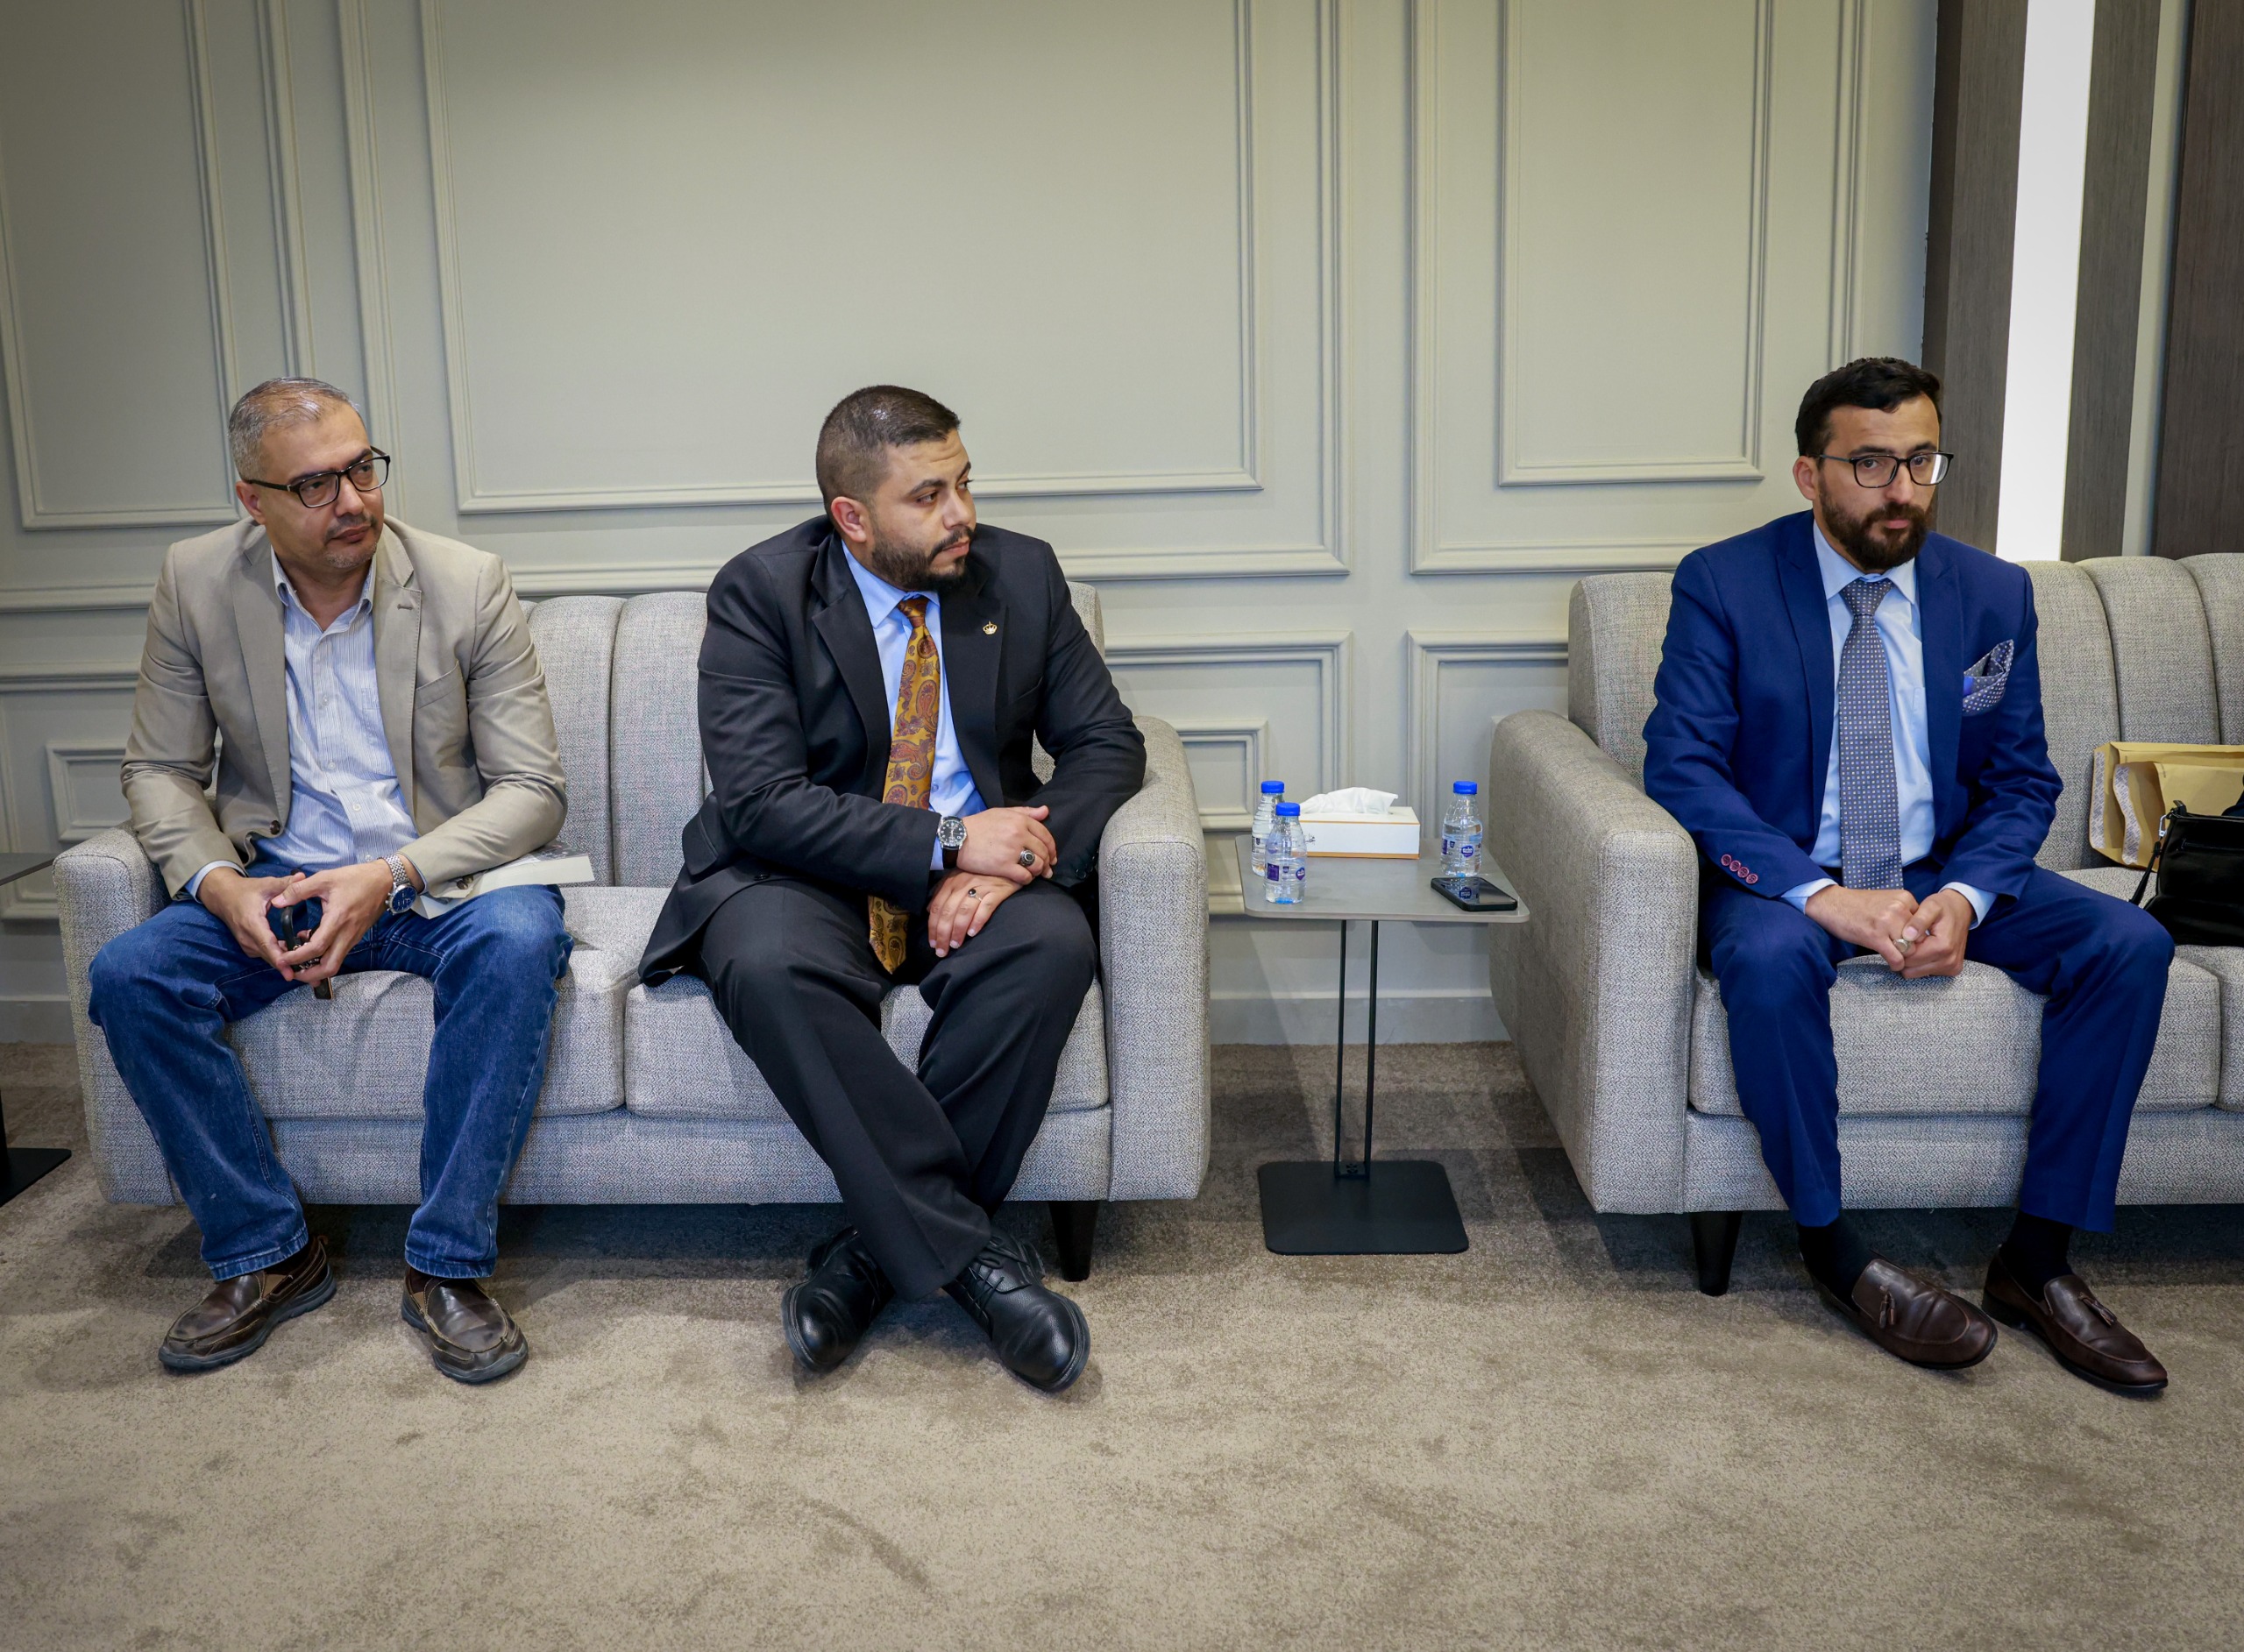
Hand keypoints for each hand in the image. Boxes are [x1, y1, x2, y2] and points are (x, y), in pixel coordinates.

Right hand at [197, 867, 308, 979]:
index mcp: (252, 923)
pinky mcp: (249, 947)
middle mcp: (247, 938)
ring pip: (268, 957)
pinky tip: (296, 957)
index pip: (267, 944)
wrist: (223, 897)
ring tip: (308, 968)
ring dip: (285, 963)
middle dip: (288, 966)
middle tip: (311, 975)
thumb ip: (286, 883)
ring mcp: (247, 944)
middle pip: (270, 956)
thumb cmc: (246, 891)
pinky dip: (279, 958)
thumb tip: (303, 876)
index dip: (279, 958)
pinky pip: (265, 955)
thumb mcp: (267, 884)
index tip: (290, 970)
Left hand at [269, 860, 409, 986]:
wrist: (386, 880)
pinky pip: (339, 954)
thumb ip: (298, 890)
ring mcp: (352, 938)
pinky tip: (311, 944)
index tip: (282, 958)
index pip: (316, 948)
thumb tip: (277, 901)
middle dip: (309, 975)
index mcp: (337, 920)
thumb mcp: (324, 878)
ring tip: (298, 960)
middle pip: (329, 967)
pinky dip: (323, 957)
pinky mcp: (355, 937)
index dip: (297, 957)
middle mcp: (346, 934)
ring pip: (335, 963)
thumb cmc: (357, 878)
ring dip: (316, 968)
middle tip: (291, 970)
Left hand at [926, 871, 1016, 956]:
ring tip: (956, 945)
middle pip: (949, 912)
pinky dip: (978, 921)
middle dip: (943, 934)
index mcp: (951, 882)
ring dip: (958, 930)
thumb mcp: (958, 878)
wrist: (1006, 864)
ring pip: (964, 911)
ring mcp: (980, 886)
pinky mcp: (997, 891)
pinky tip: (973, 933)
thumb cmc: (981, 874)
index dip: (933, 927)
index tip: (932, 943)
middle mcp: (963, 883)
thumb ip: (943, 892)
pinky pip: (985, 907)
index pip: (938, 907)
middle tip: (942, 951)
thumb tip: (929, 910)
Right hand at [957, 805, 1057, 885]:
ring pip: (1037, 864)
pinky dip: (1027, 880)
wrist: (957, 838)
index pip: (1045, 835)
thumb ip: (1026, 812)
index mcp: (1020, 820)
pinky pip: (1025, 876)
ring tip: (1035, 874)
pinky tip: (1023, 879)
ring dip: (1039, 871)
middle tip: (1046, 870)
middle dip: (1047, 862)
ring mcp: (1012, 850)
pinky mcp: (1004, 866)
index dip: (1052, 847)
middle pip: (1043, 851)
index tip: (1052, 856)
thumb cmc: (979, 825)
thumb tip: (1046, 811)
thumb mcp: (1002, 812)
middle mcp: (1019, 834)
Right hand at [1803, 884, 1920, 971]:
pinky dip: (1896, 964)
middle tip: (1904, 953)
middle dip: (1912, 948)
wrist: (1831, 904)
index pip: (1924, 924)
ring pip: (1910, 949)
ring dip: (1904, 957)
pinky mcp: (1876, 936)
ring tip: (1897, 958)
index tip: (1910, 943)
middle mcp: (1899, 909)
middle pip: (1919, 938)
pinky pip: (1897, 957)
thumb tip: (1916, 934)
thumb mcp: (1887, 901)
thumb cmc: (1857, 905)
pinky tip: (1892, 963)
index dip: (1917, 936)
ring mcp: (1887, 922)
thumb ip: (1904, 912)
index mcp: (1904, 898)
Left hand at [1894, 888, 1972, 978]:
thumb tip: (1907, 936)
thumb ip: (1918, 920)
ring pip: (1917, 973)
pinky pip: (1926, 973)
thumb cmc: (1945, 907)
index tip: (1900, 937)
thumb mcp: (1931, 906)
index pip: (1910, 958)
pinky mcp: (1952, 970)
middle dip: (1904, 956)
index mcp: (1943, 946)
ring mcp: (1951, 968)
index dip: (1900, 948)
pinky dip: (1921, 963)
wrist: (1962, 911)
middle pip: (1912, 969)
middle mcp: (1949, 961)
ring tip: (1915, 944)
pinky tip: (1923, 949)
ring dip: (1912, 961)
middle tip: (1905, 940)